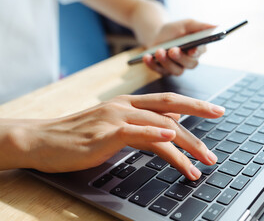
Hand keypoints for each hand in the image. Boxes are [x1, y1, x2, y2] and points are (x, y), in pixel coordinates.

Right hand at [7, 93, 223, 179]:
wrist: (43, 140)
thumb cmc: (79, 135)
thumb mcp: (112, 125)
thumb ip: (139, 125)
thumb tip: (167, 127)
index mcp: (128, 103)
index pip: (169, 101)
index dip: (194, 105)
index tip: (215, 111)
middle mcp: (126, 105)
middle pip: (171, 109)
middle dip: (201, 118)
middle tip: (218, 132)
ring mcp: (117, 117)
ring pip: (161, 126)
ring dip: (186, 145)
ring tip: (202, 163)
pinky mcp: (107, 133)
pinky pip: (138, 133)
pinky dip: (157, 137)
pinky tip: (172, 141)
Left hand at [142, 19, 215, 75]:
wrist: (157, 34)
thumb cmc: (175, 29)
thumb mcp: (187, 24)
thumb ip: (201, 26)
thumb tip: (217, 26)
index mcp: (198, 50)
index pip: (199, 53)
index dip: (196, 52)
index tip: (191, 49)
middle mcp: (189, 61)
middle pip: (188, 64)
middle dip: (180, 58)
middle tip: (172, 49)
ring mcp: (176, 68)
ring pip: (175, 71)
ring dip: (166, 62)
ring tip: (159, 51)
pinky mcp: (164, 71)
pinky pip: (159, 71)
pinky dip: (152, 64)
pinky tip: (147, 57)